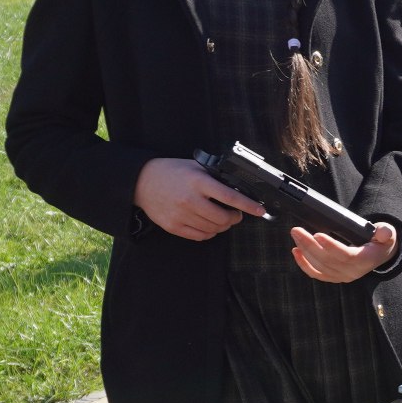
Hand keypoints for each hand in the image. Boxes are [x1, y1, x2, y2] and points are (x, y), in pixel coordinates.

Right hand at [134, 157, 263, 240]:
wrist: (141, 181)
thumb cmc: (171, 172)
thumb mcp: (194, 166)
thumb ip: (214, 176)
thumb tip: (239, 188)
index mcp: (198, 181)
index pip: (230, 197)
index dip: (248, 206)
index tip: (260, 211)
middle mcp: (190, 200)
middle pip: (223, 219)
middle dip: (235, 218)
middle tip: (236, 214)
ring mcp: (181, 215)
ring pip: (213, 230)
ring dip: (222, 226)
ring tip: (220, 218)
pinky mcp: (173, 226)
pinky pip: (200, 236)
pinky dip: (209, 233)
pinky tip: (208, 224)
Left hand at [292, 221, 398, 284]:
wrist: (379, 255)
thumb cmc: (381, 242)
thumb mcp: (388, 235)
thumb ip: (386, 232)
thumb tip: (383, 232)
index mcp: (364, 261)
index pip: (345, 255)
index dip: (330, 246)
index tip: (317, 234)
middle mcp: (352, 272)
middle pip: (327, 260)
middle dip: (309, 245)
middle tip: (297, 230)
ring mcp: (341, 276)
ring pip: (318, 266)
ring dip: (305, 250)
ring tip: (296, 235)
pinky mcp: (333, 277)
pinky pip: (316, 274)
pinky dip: (304, 264)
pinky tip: (296, 251)